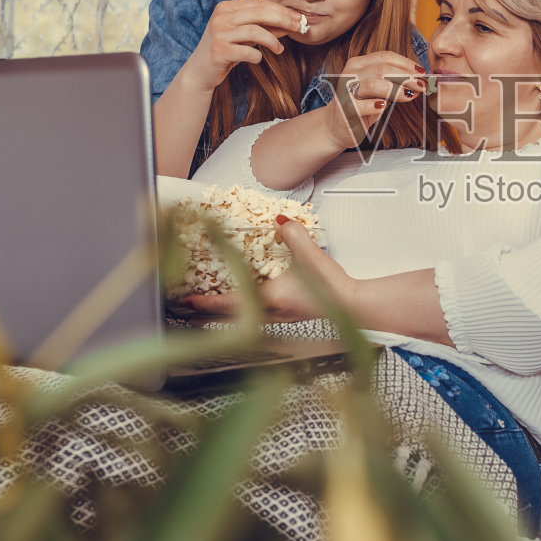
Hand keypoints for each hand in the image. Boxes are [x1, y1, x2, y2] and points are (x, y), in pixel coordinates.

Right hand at [181, 0, 305, 91]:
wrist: (201, 71)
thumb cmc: (226, 50)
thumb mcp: (245, 35)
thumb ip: (265, 27)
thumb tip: (292, 23)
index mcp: (226, 7)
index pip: (259, 3)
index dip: (281, 10)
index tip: (298, 17)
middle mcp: (221, 17)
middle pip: (259, 13)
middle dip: (282, 19)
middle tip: (298, 27)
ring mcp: (219, 34)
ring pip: (254, 31)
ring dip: (272, 40)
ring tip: (280, 49)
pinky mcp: (219, 52)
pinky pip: (247, 52)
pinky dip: (258, 55)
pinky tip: (260, 58)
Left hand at [185, 216, 355, 322]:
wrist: (353, 305)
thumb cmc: (332, 288)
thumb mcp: (309, 254)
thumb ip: (292, 234)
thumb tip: (279, 221)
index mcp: (270, 299)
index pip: (229, 303)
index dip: (205, 303)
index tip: (188, 301)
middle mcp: (272, 313)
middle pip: (231, 319)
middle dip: (209, 315)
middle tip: (191, 311)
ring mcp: (280, 317)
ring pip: (244, 320)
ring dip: (227, 314)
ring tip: (215, 306)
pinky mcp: (290, 316)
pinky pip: (260, 316)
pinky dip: (246, 311)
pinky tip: (250, 302)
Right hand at [321, 50, 428, 149]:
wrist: (335, 125)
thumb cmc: (360, 105)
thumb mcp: (378, 89)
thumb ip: (394, 82)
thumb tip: (420, 81)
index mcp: (359, 63)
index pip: (386, 57)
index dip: (407, 64)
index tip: (423, 73)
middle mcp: (351, 73)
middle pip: (382, 68)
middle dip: (406, 77)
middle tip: (422, 86)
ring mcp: (346, 91)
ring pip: (373, 84)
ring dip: (395, 90)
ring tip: (410, 96)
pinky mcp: (344, 109)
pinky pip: (361, 106)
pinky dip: (374, 106)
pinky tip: (383, 107)